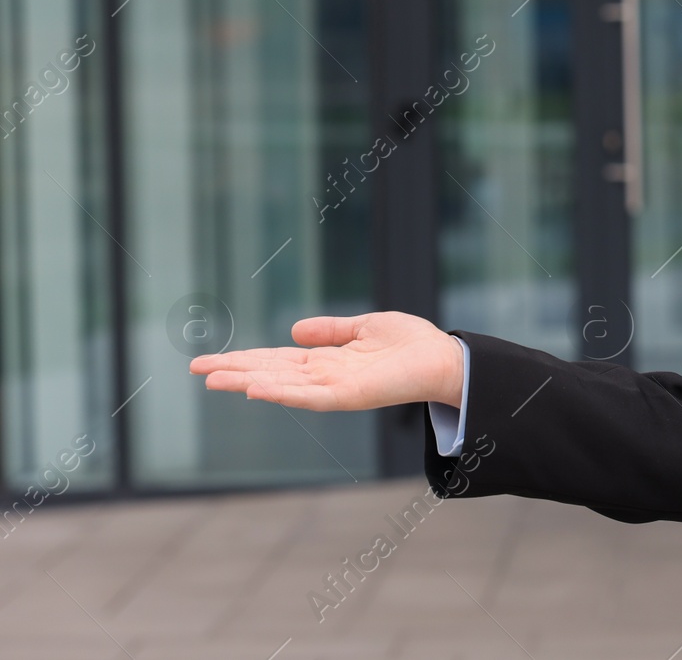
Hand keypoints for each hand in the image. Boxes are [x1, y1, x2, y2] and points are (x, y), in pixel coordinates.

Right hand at [188, 311, 463, 411]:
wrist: (443, 358)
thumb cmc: (410, 344)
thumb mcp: (364, 327)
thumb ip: (331, 330)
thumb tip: (293, 330)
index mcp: (326, 361)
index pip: (275, 360)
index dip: (244, 359)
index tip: (210, 360)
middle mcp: (324, 377)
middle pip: (270, 373)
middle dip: (234, 371)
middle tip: (195, 369)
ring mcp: (334, 388)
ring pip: (282, 385)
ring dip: (248, 382)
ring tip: (214, 378)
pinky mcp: (349, 396)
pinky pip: (309, 396)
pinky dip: (282, 392)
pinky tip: (256, 389)